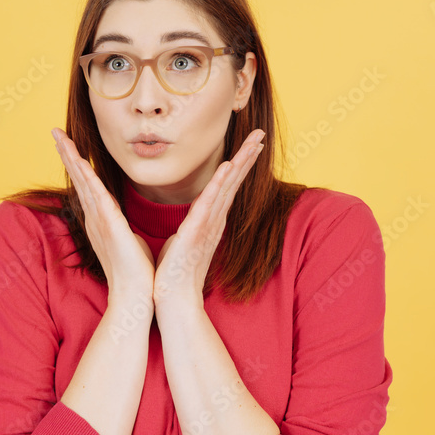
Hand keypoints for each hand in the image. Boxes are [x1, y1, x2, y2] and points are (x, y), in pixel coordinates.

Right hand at [52, 128, 155, 301]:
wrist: (137, 294)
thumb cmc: (138, 271)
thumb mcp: (130, 240)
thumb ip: (124, 228)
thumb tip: (126, 225)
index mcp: (101, 220)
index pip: (86, 186)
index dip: (77, 165)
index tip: (69, 146)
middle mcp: (95, 217)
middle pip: (78, 179)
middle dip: (67, 154)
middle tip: (55, 132)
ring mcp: (100, 220)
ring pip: (82, 182)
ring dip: (71, 158)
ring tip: (60, 138)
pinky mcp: (109, 224)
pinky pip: (95, 194)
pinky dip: (86, 176)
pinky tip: (80, 160)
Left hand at [153, 129, 265, 312]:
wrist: (173, 299)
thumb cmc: (174, 271)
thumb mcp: (183, 240)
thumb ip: (190, 226)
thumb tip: (189, 221)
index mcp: (210, 220)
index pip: (228, 186)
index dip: (240, 164)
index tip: (251, 145)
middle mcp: (214, 220)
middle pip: (234, 182)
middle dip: (247, 157)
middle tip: (261, 134)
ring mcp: (208, 225)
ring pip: (227, 187)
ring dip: (240, 163)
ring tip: (254, 143)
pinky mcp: (196, 232)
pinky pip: (210, 203)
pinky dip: (220, 184)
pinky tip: (228, 167)